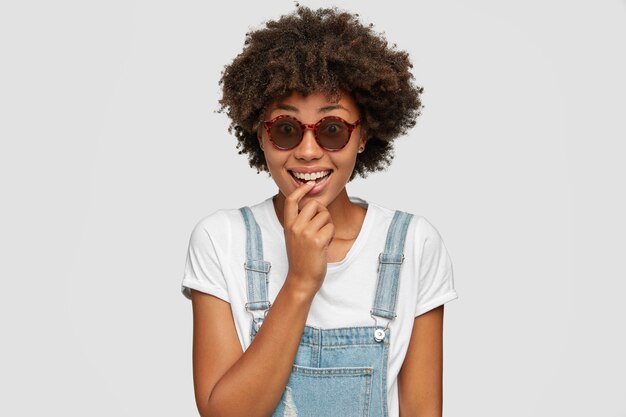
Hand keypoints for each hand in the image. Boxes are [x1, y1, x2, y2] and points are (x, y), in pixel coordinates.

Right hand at [283, 181, 334, 295]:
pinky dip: (331, 235)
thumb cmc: (301, 259)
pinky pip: (330, 227)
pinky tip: (324, 245)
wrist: (301, 279)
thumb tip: (314, 205)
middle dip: (322, 212)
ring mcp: (305, 233)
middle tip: (321, 227)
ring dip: (328, 225)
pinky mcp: (317, 241)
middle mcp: (295, 227)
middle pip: (314, 204)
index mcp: (288, 225)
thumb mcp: (295, 237)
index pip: (291, 200)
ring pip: (325, 215)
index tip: (310, 184)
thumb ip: (300, 222)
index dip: (301, 189)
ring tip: (322, 239)